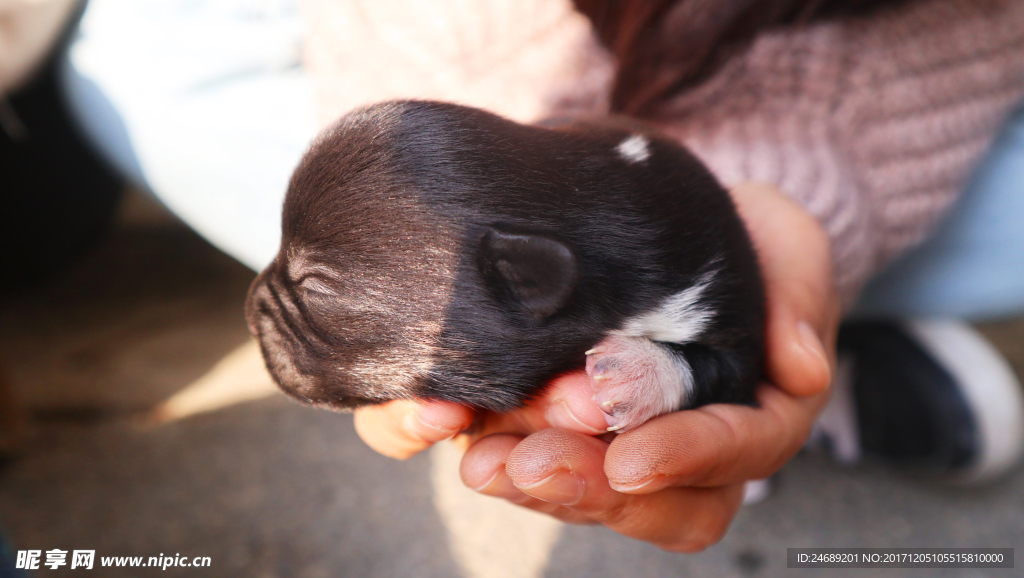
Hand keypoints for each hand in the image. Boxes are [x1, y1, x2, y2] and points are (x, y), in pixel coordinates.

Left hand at [353, 181, 838, 550]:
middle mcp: (674, 444)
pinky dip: (454, 436)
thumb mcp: (783, 240)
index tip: (632, 455)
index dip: (685, 460)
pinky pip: (494, 447)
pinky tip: (429, 416)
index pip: (732, 457)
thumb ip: (799, 292)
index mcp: (746, 412)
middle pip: (641, 501)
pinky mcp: (535, 417)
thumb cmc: (736, 238)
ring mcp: (600, 439)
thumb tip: (803, 369)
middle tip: (534, 461)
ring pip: (568, 492)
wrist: (662, 221)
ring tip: (479, 455)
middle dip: (584, 486)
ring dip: (519, 479)